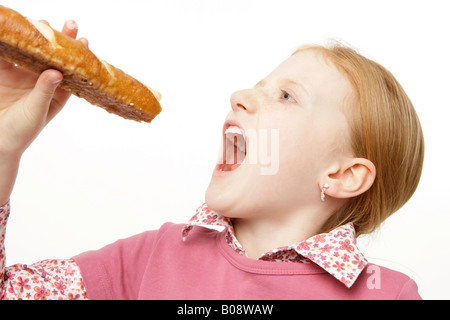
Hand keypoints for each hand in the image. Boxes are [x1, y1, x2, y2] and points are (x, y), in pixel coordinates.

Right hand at [0, 19, 87, 158]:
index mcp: (57, 93)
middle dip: (60, 41)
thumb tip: (56, 72)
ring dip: (36, 38)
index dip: (78, 56)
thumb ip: (44, 91)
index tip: (84, 41)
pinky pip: (7, 57)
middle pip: (53, 57)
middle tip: (69, 25)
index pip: (71, 71)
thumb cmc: (22, 132)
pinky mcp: (4, 73)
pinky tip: (13, 33)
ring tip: (43, 22)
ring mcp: (23, 76)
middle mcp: (42, 82)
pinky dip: (10, 45)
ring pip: (32, 52)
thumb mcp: (37, 111)